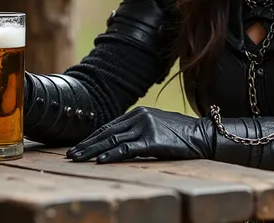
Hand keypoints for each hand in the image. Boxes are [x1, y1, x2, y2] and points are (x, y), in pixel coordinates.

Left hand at [66, 106, 213, 163]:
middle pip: (107, 132)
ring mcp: (145, 127)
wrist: (202, 134)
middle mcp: (140, 116)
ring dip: (92, 151)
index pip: (109, 126)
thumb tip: (118, 140)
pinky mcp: (152, 140)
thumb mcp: (157, 124)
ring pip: (112, 141)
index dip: (92, 137)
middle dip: (87, 144)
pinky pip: (126, 149)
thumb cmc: (181, 132)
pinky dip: (111, 155)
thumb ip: (138, 128)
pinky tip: (99, 161)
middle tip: (71, 154)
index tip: (79, 146)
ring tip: (77, 158)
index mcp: (139, 112)